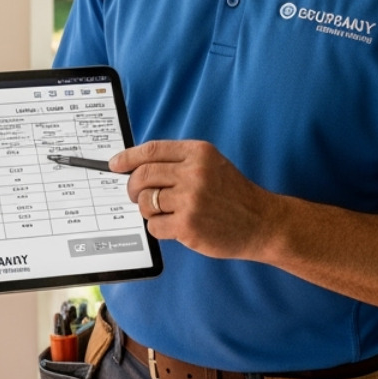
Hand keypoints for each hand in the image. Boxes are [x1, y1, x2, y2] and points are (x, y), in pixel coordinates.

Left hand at [111, 140, 282, 263]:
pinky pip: (153, 226)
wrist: (262, 222)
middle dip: (132, 187)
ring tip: (166, 212)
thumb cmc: (233, 195)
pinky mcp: (188, 225)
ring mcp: (190, 199)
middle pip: (142, 176)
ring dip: (148, 210)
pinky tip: (176, 226)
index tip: (115, 164)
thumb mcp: (211, 165)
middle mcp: (194, 173)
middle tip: (135, 195)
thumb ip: (179, 162)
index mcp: (198, 153)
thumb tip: (136, 166)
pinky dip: (159, 228)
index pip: (151, 150)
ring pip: (144, 202)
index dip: (128, 158)